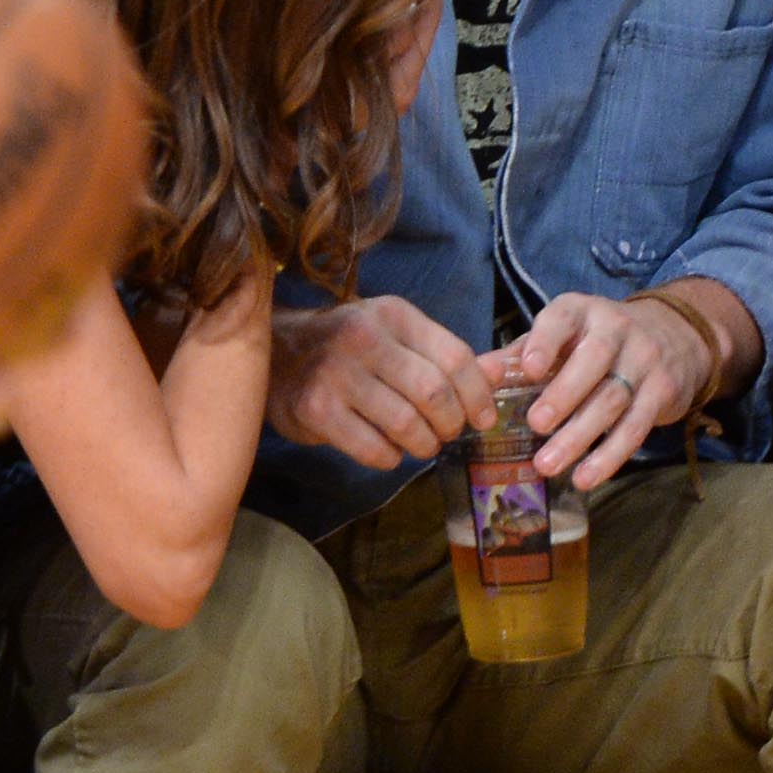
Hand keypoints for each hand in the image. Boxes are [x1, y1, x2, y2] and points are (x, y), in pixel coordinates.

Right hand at [268, 296, 497, 468]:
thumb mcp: (394, 334)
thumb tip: (498, 374)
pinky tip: (388, 451)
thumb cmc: (347, 347)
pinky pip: (373, 448)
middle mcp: (364, 338)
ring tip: (422, 444)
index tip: (483, 418)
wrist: (274, 353)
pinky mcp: (315, 409)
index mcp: (393, 314)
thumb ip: (442, 354)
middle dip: (452, 423)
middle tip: (448, 433)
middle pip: (434, 393)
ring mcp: (336, 373)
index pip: (455, 356)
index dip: (478, 394)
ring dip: (424, 444)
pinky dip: (390, 458)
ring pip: (407, 424)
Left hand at [498, 289, 719, 491]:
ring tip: (547, 464)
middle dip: (564, 394)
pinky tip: (585, 478)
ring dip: (580, 435)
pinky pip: (636, 427)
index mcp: (582, 312)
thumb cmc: (598, 341)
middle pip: (593, 361)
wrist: (674, 335)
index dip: (546, 342)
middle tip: (536, 425)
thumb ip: (520, 355)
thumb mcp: (562, 337)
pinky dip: (610, 456)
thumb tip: (476, 373)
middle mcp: (617, 329)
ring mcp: (645, 359)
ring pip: (613, 399)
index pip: (563, 319)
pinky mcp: (663, 390)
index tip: (529, 369)